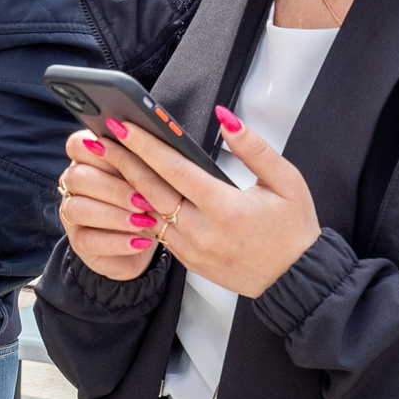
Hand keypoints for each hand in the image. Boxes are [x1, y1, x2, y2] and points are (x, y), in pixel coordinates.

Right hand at [57, 126, 173, 282]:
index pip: (77, 144)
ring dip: (114, 215)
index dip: (99, 150)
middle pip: (78, 177)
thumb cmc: (148, 200)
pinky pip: (87, 240)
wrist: (144, 239)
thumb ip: (144, 162)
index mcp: (87, 159)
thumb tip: (157, 148)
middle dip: (113, 188)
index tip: (128, 158)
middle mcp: (73, 183)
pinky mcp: (77, 241)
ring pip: (78, 208)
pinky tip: (140, 242)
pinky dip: (116, 242)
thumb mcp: (149, 179)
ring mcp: (71, 213)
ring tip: (144, 222)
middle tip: (144, 200)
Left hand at [93, 112, 320, 298]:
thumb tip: (225, 117)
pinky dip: (141, 210)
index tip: (123, 126)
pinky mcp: (189, 261)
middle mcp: (203, 232)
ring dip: (126, 186)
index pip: (174, 171)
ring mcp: (193, 250)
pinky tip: (128, 191)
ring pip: (149, 213)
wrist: (296, 281)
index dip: (145, 146)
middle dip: (123, 161)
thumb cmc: (294, 228)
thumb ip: (254, 148)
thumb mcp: (286, 181)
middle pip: (151, 191)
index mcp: (226, 209)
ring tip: (107, 161)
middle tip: (101, 138)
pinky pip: (158, 232)